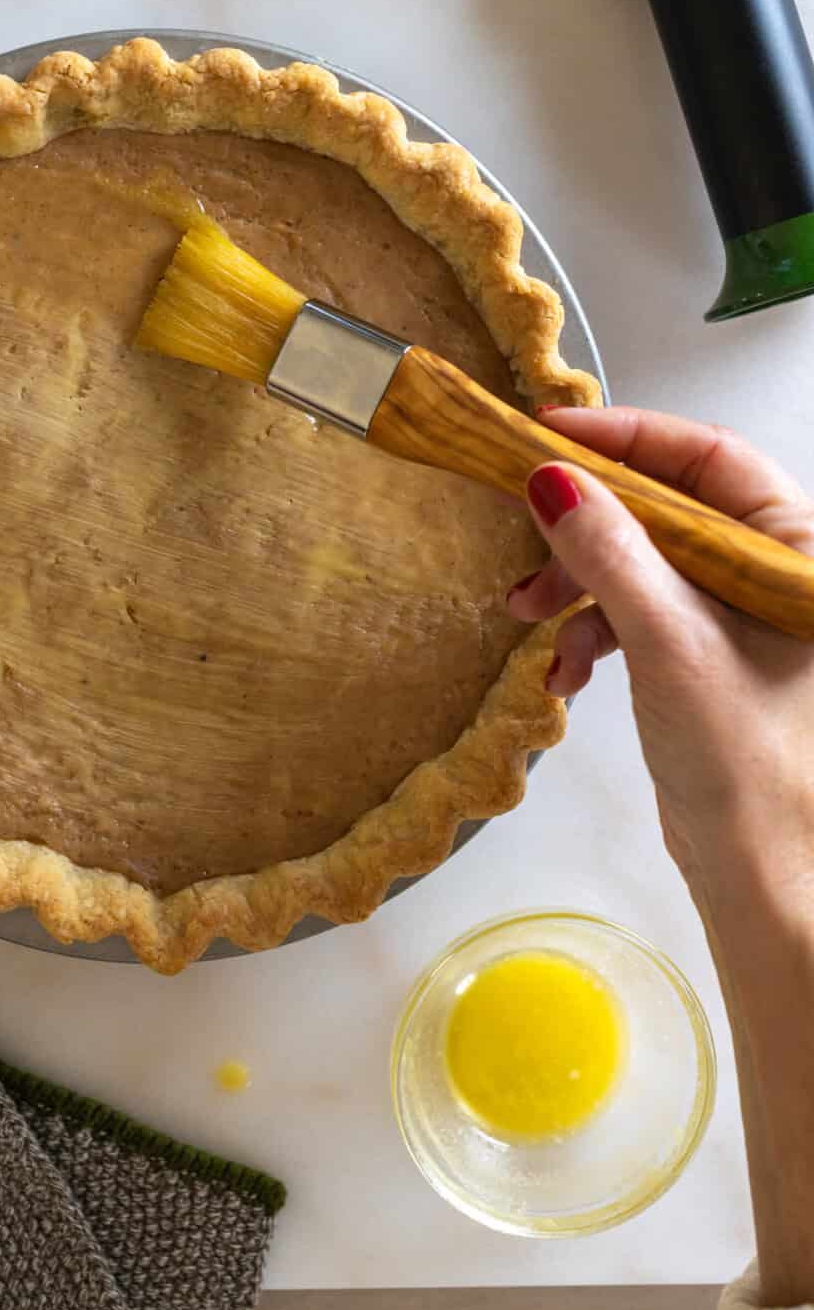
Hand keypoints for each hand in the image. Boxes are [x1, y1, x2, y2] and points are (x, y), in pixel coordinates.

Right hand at [506, 407, 813, 890]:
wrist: (760, 874)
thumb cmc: (748, 764)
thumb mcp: (668, 639)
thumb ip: (608, 550)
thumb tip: (551, 477)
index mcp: (797, 551)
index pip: (707, 457)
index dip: (626, 438)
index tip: (550, 435)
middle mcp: (773, 572)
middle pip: (664, 506)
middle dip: (586, 525)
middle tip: (523, 528)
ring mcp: (737, 614)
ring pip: (640, 559)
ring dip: (576, 583)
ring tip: (527, 617)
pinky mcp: (704, 653)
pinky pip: (635, 610)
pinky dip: (591, 629)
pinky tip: (563, 669)